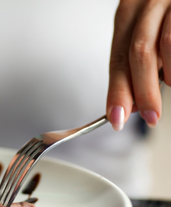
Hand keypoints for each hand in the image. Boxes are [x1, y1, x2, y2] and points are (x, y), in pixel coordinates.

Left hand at [107, 0, 169, 130]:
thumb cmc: (167, 14)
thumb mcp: (148, 33)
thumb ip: (138, 64)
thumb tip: (132, 104)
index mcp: (128, 13)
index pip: (118, 60)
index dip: (117, 92)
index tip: (116, 118)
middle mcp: (146, 3)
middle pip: (138, 54)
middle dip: (143, 92)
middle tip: (150, 116)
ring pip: (165, 45)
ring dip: (168, 75)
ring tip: (170, 84)